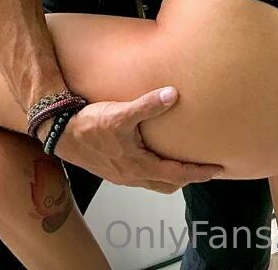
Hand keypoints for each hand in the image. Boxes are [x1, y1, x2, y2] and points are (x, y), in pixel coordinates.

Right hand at [42, 87, 224, 192]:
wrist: (59, 131)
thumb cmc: (88, 125)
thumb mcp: (121, 113)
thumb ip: (148, 104)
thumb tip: (173, 94)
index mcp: (138, 166)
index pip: (177, 174)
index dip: (199, 172)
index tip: (217, 169)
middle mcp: (131, 175)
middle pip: (168, 184)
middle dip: (187, 177)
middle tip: (203, 167)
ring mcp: (121, 174)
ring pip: (153, 181)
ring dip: (170, 174)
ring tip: (182, 161)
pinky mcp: (112, 168)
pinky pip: (140, 175)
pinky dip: (154, 169)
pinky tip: (152, 153)